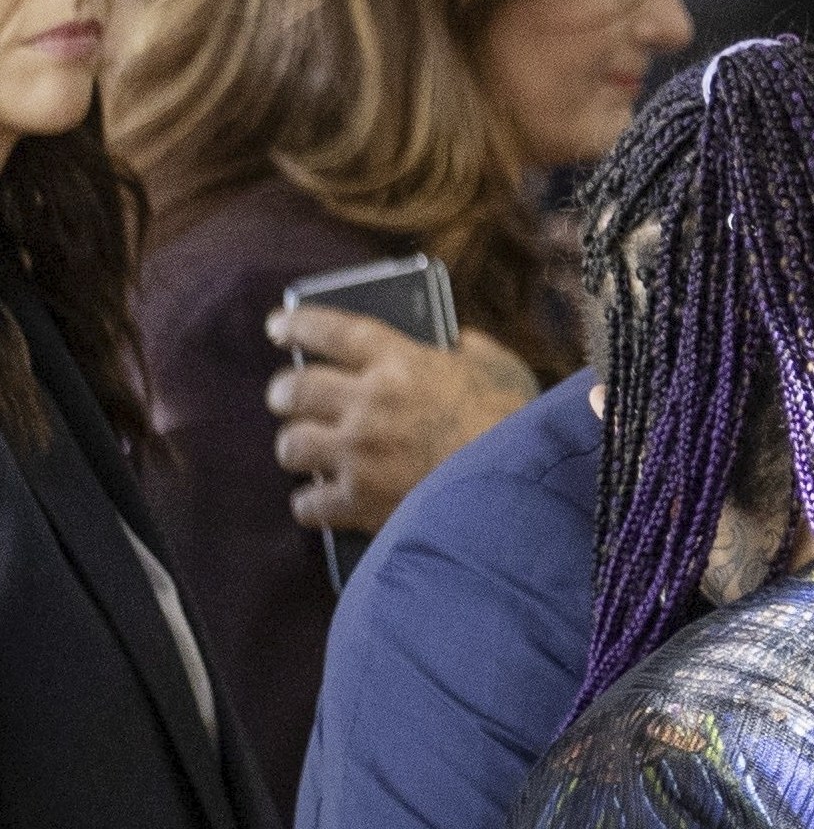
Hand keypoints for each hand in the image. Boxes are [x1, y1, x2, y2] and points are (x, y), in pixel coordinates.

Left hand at [265, 306, 538, 534]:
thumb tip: (456, 343)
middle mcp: (367, 402)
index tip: (278, 327)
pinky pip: (308, 503)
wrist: (520, 496)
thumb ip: (473, 350)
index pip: (328, 330)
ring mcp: (358, 454)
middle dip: (283, 393)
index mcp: (400, 360)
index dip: (296, 325)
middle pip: (295, 388)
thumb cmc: (519, 430)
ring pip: (292, 445)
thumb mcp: (504, 370)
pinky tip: (320, 503)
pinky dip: (311, 503)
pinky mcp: (360, 503)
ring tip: (305, 452)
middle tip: (286, 398)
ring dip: (296, 447)